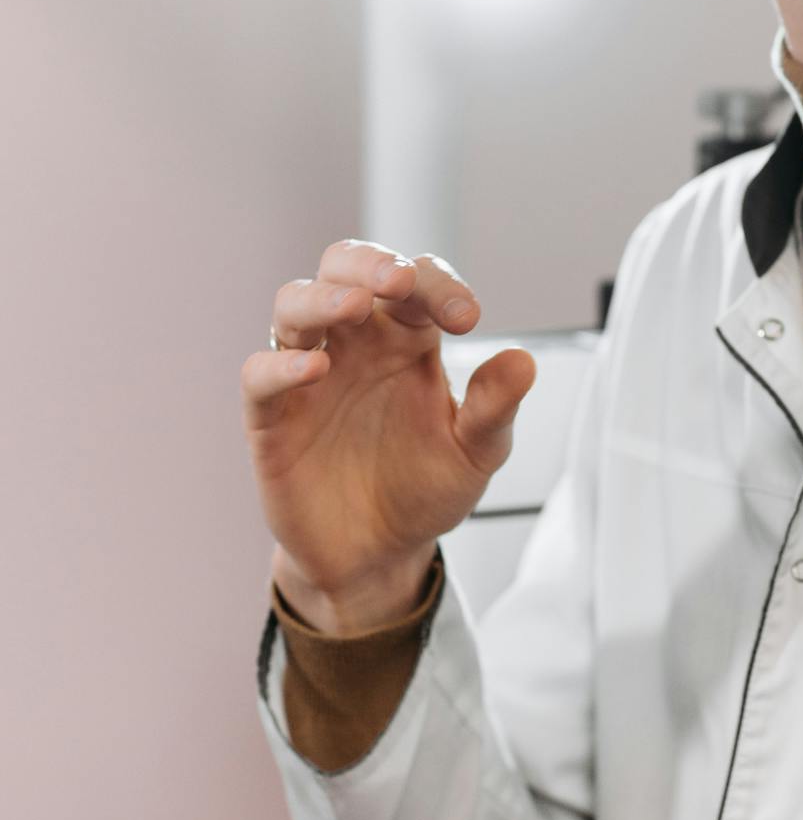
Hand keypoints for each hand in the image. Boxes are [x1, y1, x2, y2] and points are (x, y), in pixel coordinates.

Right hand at [240, 239, 536, 604]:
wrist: (379, 556)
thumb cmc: (425, 490)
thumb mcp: (474, 454)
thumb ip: (495, 408)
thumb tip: (523, 361)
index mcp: (408, 338)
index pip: (418, 282)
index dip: (439, 285)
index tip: (468, 319)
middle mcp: (355, 343)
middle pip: (346, 267)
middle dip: (369, 263)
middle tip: (399, 281)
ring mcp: (309, 374)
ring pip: (295, 304)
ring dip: (322, 297)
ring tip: (354, 306)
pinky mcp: (272, 417)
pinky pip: (261, 374)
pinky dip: (282, 364)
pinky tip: (315, 368)